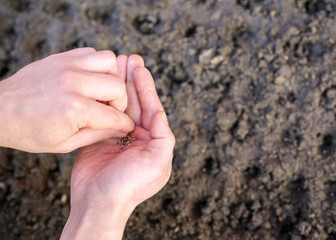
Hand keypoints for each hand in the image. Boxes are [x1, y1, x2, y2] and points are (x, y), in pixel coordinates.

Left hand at [0, 48, 133, 152]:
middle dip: (120, 102)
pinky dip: (97, 66)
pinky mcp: (61, 57)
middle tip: (109, 110)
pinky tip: (89, 81)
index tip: (127, 126)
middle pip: (117, 86)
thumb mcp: (65, 143)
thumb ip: (97, 135)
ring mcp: (66, 66)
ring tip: (100, 92)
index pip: (114, 115)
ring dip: (110, 78)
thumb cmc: (28, 131)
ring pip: (109, 61)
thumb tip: (121, 130)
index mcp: (73, 109)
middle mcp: (72, 83)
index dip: (124, 124)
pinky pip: (92, 53)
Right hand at [60, 55, 174, 239]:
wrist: (98, 203)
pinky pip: (105, 115)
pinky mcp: (101, 139)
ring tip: (116, 64)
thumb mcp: (158, 164)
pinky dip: (105, 100)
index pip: (153, 109)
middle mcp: (139, 139)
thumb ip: (164, 137)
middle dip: (133, 82)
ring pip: (121, 107)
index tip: (140, 68)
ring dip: (119, 87)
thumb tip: (160, 113)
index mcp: (155, 143)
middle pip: (138, 105)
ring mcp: (119, 138)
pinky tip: (102, 86)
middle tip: (129, 58)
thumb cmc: (129, 187)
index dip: (147, 88)